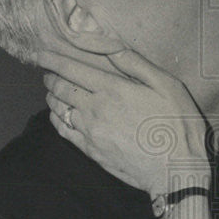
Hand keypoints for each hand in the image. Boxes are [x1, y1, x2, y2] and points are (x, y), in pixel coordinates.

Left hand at [38, 49, 211, 198]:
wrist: (175, 170)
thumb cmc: (177, 125)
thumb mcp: (166, 85)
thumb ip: (137, 64)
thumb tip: (112, 47)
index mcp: (113, 89)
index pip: (72, 70)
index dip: (53, 60)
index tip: (41, 54)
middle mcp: (95, 109)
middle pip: (61, 88)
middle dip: (51, 77)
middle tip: (48, 71)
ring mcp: (91, 132)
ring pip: (59, 109)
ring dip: (52, 96)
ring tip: (52, 91)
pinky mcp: (91, 151)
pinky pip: (64, 131)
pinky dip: (56, 118)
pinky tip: (58, 114)